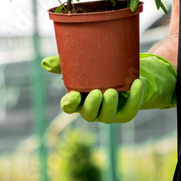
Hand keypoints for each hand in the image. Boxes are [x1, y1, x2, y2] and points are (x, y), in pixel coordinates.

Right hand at [41, 53, 176, 123]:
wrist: (130, 71)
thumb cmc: (102, 69)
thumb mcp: (85, 64)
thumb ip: (65, 63)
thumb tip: (44, 64)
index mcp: (79, 98)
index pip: (69, 106)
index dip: (70, 104)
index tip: (73, 96)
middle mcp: (93, 109)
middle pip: (88, 114)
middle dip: (91, 106)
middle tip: (97, 92)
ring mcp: (110, 113)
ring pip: (107, 116)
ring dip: (109, 105)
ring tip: (112, 91)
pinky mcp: (126, 112)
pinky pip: (129, 109)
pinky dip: (134, 97)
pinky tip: (136, 84)